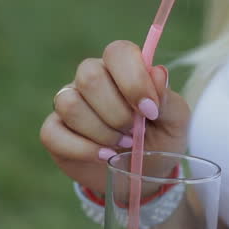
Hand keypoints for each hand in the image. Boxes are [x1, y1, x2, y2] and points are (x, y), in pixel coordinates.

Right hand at [40, 40, 191, 193]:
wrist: (143, 176)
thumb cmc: (160, 140)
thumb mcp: (175, 123)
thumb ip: (168, 99)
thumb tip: (157, 74)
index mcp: (122, 68)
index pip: (118, 52)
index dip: (133, 80)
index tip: (150, 111)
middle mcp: (91, 78)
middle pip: (90, 77)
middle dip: (116, 113)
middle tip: (134, 133)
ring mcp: (68, 102)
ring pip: (69, 104)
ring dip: (101, 132)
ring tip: (121, 145)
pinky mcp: (54, 130)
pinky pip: (52, 132)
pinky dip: (82, 149)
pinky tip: (104, 156)